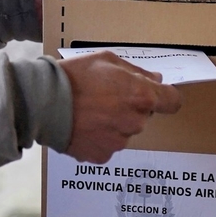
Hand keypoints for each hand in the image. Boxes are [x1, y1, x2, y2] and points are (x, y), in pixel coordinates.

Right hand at [58, 52, 181, 162]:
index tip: (157, 95)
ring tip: (89, 112)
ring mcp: (119, 142)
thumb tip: (155, 80)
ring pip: (124, 131)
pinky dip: (98, 138)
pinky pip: (107, 146)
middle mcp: (135, 122)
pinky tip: (83, 126)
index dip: (165, 97)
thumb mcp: (107, 60)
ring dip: (113, 123)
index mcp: (141, 96)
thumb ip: (137, 72)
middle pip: (143, 116)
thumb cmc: (75, 76)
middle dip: (130, 107)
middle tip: (105, 97)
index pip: (172, 102)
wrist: (43, 103)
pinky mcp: (102, 156)